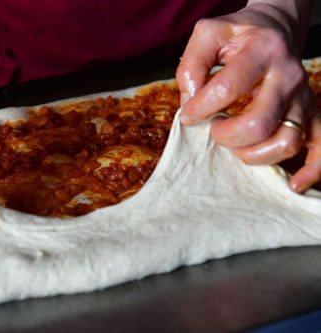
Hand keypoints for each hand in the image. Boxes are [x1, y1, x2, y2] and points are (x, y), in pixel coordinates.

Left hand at [176, 2, 319, 192]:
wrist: (273, 32)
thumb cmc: (235, 37)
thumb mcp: (206, 35)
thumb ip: (190, 65)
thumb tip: (190, 101)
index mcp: (260, 52)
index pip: (226, 89)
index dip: (199, 109)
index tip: (187, 115)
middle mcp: (287, 76)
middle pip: (258, 124)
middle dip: (225, 136)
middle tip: (214, 128)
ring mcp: (302, 99)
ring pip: (286, 142)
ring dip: (252, 154)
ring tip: (236, 143)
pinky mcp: (311, 115)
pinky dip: (310, 171)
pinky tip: (292, 183)